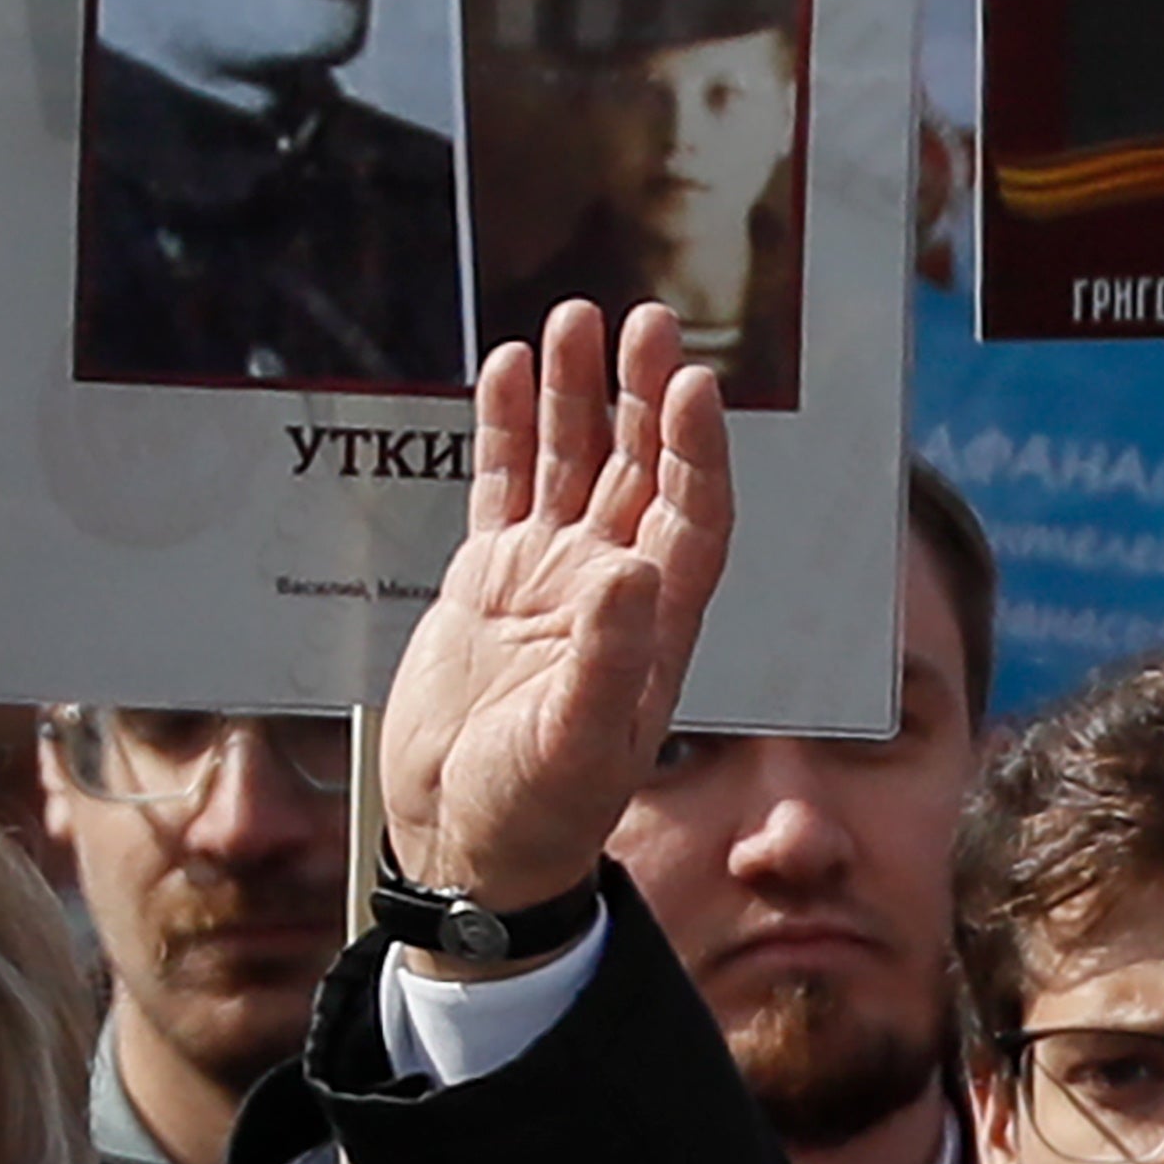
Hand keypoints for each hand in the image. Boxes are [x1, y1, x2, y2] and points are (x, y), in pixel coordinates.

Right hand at [382, 302, 731, 924]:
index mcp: (657, 625)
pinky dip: (511, 429)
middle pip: (643, 471)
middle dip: (646, 397)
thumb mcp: (575, 745)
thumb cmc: (536, 816)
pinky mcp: (491, 580)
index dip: (698, 452)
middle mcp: (614, 588)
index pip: (695, 516)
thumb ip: (604, 659)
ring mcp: (552, 578)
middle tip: (650, 320)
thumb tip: (626, 569)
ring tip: (578, 317)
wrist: (464, 846)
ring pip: (576, 464)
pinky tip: (511, 368)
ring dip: (581, 395)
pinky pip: (507, 487)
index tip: (695, 386)